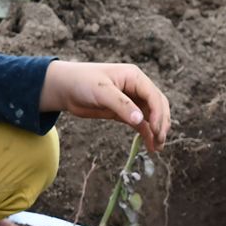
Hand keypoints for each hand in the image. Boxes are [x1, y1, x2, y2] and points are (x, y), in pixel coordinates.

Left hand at [41, 61, 170, 151]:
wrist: (64, 88)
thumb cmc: (82, 82)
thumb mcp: (102, 92)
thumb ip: (121, 105)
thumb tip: (140, 120)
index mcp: (134, 77)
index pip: (154, 96)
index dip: (158, 114)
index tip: (156, 130)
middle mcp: (136, 87)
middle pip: (157, 106)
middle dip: (161, 123)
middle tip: (160, 141)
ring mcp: (131, 100)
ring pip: (151, 116)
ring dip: (156, 130)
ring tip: (157, 148)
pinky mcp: (123, 112)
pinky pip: (140, 123)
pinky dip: (146, 133)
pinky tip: (149, 145)